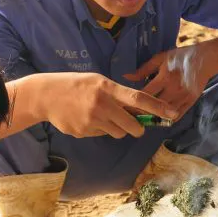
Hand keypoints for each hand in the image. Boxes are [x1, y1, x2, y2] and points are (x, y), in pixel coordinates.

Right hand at [45, 73, 179, 138]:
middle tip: (135, 125)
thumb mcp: (97, 81)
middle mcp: (101, 104)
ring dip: (116, 129)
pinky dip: (98, 130)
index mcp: (107, 87)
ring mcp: (91, 120)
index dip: (157, 107)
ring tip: (102, 116)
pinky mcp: (83, 132)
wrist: (45, 95)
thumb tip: (139, 110)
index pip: (138, 98)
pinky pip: (101, 135)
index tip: (172, 114)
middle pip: (132, 125)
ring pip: (117, 133)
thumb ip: (117, 94)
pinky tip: (85, 119)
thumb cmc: (75, 85)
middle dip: (137, 128)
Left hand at [125, 45, 208, 116]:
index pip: (145, 94)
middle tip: (129, 117)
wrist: (206, 59)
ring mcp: (183, 98)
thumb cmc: (181, 57)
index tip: (123, 107)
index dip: (133, 102)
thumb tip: (126, 77)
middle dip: (141, 113)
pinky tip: (158, 120)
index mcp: (165, 77)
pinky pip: (176, 116)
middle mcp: (174, 90)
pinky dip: (166, 120)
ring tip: (141, 120)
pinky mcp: (191, 103)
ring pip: (164, 114)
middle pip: (154, 107)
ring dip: (153, 118)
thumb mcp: (161, 58)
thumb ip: (143, 69)